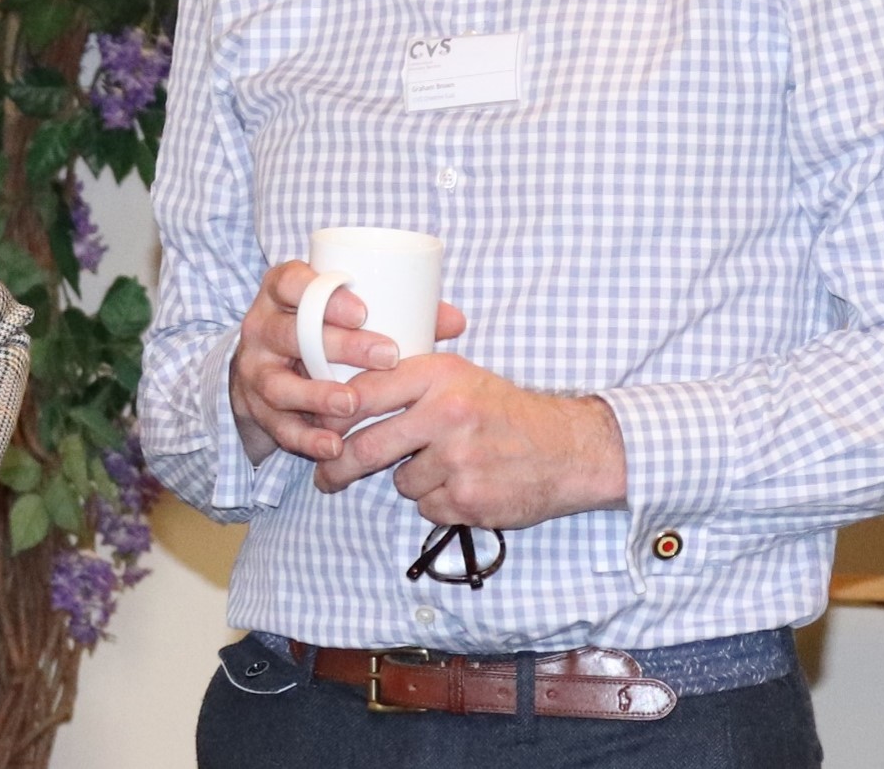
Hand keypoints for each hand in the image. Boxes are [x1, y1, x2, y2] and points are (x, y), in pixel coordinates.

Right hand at [228, 259, 469, 466]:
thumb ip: (398, 313)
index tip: (364, 311)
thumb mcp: (343, 314)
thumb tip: (456, 321)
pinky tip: (334, 446)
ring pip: (279, 384)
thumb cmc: (321, 332)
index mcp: (282, 293)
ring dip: (317, 395)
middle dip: (338, 346)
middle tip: (387, 356)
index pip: (292, 282)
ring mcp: (255, 370)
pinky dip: (306, 438)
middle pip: (292, 333)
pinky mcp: (257, 409)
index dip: (325, 295)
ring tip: (353, 404)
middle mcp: (262, 328)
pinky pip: (278, 426)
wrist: (265, 368)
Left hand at [316, 355, 627, 530]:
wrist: (567, 448)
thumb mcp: (461, 376)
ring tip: (450, 465)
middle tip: (326, 477)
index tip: (316, 428)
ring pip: (401, 482)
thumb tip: (344, 395)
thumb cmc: (506, 411)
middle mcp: (446, 414)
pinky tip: (467, 484)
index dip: (332, 414)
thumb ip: (410, 381)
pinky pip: (427, 507)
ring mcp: (457, 460)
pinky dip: (439, 502)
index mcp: (440, 375)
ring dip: (413, 481)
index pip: (364, 393)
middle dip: (338, 467)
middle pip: (366, 447)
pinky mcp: (468, 499)